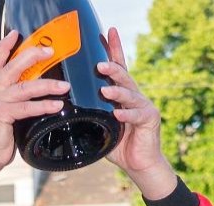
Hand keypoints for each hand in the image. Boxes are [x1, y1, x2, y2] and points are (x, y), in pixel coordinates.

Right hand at [0, 32, 69, 194]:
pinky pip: (27, 107)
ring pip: (24, 87)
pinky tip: (57, 105)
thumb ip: (15, 102)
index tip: (15, 34)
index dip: (5, 46)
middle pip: (13, 66)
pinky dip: (43, 105)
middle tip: (50, 51)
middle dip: (32, 56)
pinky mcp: (1, 115)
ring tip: (64, 86)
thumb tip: (36, 95)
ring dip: (47, 85)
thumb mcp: (5, 115)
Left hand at [96, 28, 176, 199]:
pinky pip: (137, 115)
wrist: (139, 164)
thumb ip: (88, 114)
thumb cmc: (118, 145)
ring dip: (117, 90)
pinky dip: (127, 115)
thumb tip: (63, 107)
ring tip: (105, 90)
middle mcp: (134, 96)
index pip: (117, 68)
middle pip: (123, 76)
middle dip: (112, 68)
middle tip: (99, 64)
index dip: (113, 50)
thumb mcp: (99, 126)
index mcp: (122, 94)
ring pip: (130, 93)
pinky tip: (118, 114)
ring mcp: (144, 106)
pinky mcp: (150, 119)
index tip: (108, 32)